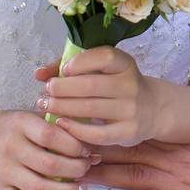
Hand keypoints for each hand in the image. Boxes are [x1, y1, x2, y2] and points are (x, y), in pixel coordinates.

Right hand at [0, 109, 93, 189]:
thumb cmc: (5, 127)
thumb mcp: (26, 116)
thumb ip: (53, 126)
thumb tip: (89, 142)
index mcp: (20, 124)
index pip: (52, 136)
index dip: (75, 145)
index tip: (88, 150)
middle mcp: (11, 148)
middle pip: (50, 164)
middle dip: (76, 169)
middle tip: (88, 168)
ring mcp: (4, 172)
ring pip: (39, 187)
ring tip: (80, 189)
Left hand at [34, 45, 164, 148]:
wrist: (152, 108)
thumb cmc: (116, 85)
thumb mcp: (102, 71)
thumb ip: (70, 68)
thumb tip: (38, 74)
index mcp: (125, 64)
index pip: (104, 56)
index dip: (80, 62)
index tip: (64, 70)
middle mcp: (131, 84)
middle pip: (91, 85)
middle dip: (62, 88)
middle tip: (46, 92)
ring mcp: (131, 109)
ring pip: (90, 109)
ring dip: (62, 107)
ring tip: (46, 106)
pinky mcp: (128, 131)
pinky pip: (97, 133)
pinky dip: (75, 129)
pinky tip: (61, 124)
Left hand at [82, 140, 189, 189]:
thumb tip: (181, 156)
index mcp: (180, 149)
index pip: (141, 139)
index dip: (114, 136)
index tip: (92, 132)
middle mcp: (171, 162)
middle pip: (128, 153)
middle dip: (99, 151)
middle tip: (71, 147)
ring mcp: (172, 184)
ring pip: (129, 173)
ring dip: (102, 174)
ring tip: (77, 173)